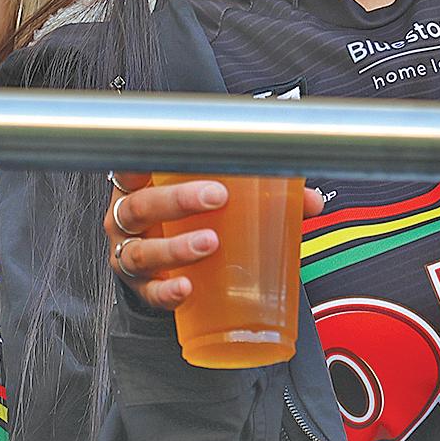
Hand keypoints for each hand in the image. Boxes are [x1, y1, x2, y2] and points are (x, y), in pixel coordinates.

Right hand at [105, 172, 324, 310]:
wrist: (168, 258)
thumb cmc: (193, 213)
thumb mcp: (217, 191)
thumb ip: (262, 189)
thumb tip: (310, 202)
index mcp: (143, 182)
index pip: (133, 162)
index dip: (142, 155)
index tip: (165, 149)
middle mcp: (128, 217)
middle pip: (142, 205)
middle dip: (179, 199)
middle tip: (218, 196)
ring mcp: (131, 253)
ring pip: (142, 251)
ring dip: (176, 248)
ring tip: (209, 244)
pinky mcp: (142, 288)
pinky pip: (149, 292)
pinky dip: (166, 292)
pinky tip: (185, 288)